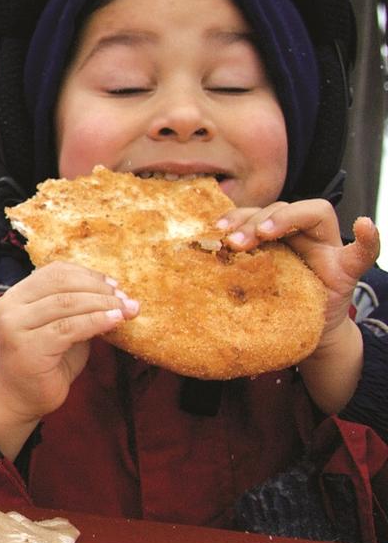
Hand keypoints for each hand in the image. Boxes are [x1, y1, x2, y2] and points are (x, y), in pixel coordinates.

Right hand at [0, 261, 137, 458]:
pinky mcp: (27, 348)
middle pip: (61, 284)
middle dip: (99, 289)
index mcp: (16, 296)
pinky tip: (114, 322)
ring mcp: (15, 327)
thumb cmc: (45, 363)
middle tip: (126, 300)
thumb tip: (117, 295)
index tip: (115, 286)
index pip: (54, 272)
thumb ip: (78, 309)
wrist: (21, 398)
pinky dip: (96, 322)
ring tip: (127, 311)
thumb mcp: (61, 327)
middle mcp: (10, 307)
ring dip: (103, 305)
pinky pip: (69, 328)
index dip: (88, 275)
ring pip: (67, 303)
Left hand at [217, 200, 381, 412]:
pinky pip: (363, 251)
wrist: (300, 334)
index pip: (257, 211)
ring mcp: (326, 249)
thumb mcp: (239, 287)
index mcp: (271, 236)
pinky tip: (364, 225)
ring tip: (265, 234)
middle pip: (279, 207)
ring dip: (283, 219)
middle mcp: (299, 235)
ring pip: (309, 214)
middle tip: (234, 242)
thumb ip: (222, 269)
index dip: (239, 215)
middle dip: (254, 220)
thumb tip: (173, 267)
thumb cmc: (267, 305)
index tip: (218, 232)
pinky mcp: (346, 269)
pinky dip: (368, 238)